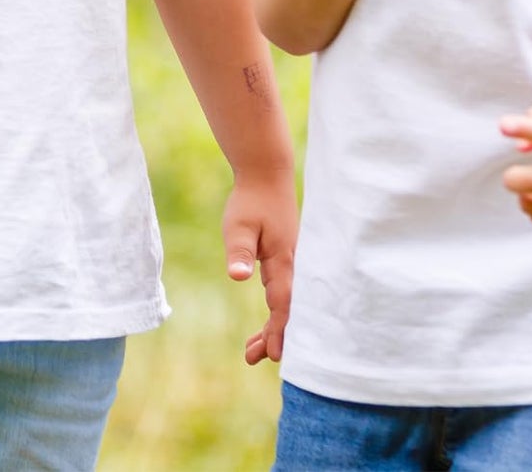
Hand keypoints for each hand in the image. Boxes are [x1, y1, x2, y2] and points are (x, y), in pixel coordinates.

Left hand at [222, 166, 297, 365]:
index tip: (271, 355)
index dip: (278, 330)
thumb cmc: (250, 200)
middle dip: (275, 336)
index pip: (283, 303)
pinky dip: (278, 310)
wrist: (266, 175)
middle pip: (289, 309)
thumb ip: (239, 251)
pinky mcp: (288, 257)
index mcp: (283, 260)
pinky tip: (267, 320)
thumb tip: (238, 276)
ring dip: (274, 326)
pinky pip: (287, 291)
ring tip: (252, 350)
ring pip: (289, 302)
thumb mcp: (238, 225)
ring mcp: (293, 260)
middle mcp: (293, 264)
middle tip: (252, 358)